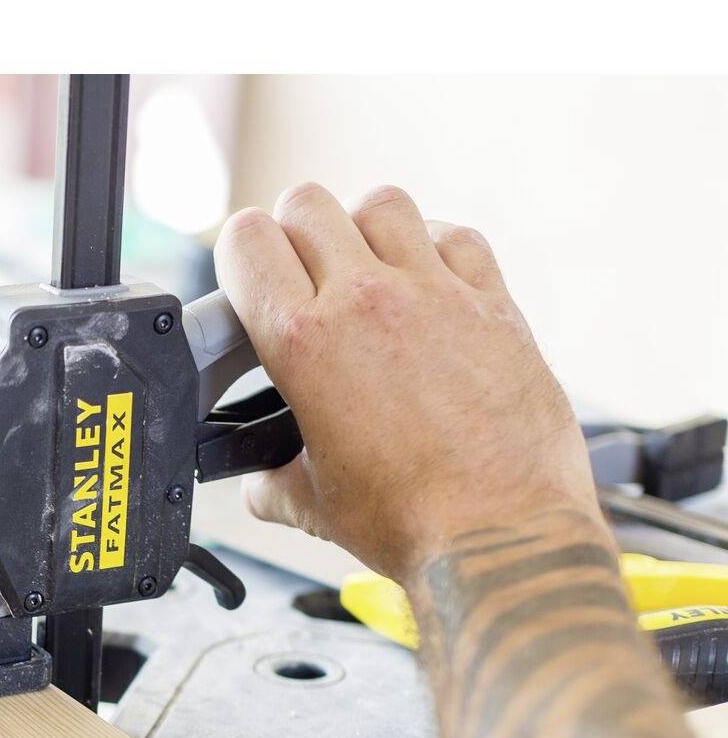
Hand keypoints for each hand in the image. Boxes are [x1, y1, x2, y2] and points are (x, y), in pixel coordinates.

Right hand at [215, 184, 599, 580]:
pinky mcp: (494, 304)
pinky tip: (425, 287)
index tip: (247, 281)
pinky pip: (456, 236)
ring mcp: (437, 294)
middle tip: (298, 278)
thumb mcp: (309, 503)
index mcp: (306, 343)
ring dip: (360, 229)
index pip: (247, 241)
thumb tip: (261, 476)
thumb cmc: (413, 520)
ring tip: (362, 273)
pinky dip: (431, 249)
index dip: (238, 256)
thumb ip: (268, 477)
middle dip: (291, 235)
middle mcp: (369, 301)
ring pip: (382, 204)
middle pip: (308, 203)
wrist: (500, 533)